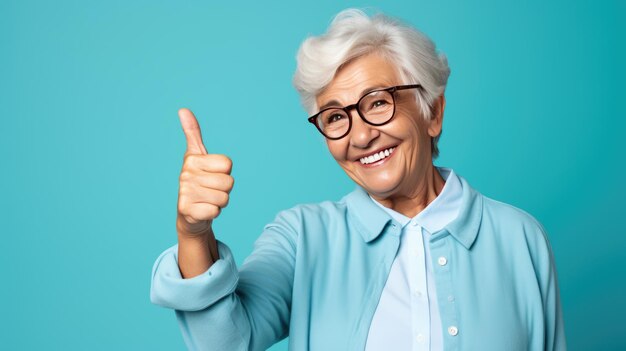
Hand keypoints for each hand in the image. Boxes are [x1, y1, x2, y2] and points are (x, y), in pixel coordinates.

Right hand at [176, 108, 233, 238]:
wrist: (190, 214)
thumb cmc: (198, 182)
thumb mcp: (197, 156)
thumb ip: (193, 133)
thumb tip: (183, 109)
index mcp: (192, 160)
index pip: (228, 164)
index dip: (225, 172)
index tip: (212, 175)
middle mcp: (185, 175)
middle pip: (228, 182)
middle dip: (224, 189)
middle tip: (211, 190)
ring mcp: (185, 193)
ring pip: (224, 197)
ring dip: (220, 201)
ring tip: (207, 200)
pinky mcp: (187, 210)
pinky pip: (216, 211)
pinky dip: (213, 213)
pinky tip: (203, 211)